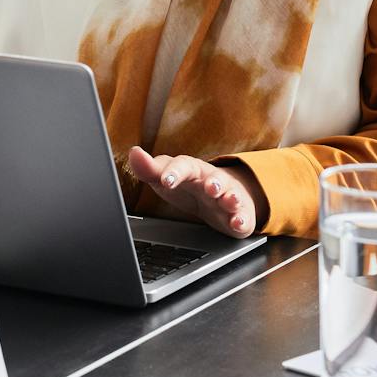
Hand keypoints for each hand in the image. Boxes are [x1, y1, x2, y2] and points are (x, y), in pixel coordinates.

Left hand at [127, 148, 262, 238]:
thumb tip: (134, 153)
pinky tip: (238, 223)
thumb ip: (149, 169)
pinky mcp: (239, 214)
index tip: (166, 180)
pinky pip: (242, 217)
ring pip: (231, 195)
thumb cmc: (187, 186)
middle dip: (213, 182)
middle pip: (214, 178)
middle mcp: (212, 180)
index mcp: (191, 170)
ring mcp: (227, 196)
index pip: (182, 166)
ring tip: (228, 200)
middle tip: (209, 187)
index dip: (174, 172)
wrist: (218, 196)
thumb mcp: (166, 178)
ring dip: (230, 197)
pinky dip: (241, 220)